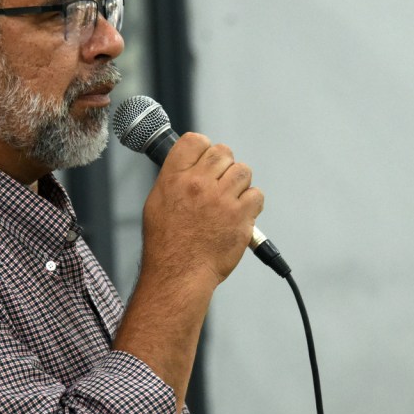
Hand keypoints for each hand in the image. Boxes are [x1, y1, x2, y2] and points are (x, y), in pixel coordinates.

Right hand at [140, 132, 263, 289]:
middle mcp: (198, 184)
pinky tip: (239, 213)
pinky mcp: (241, 216)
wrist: (179, 273)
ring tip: (230, 200)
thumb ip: (174, 178)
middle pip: (222, 152)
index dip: (203, 148)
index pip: (194, 140)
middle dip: (223, 166)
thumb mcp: (157, 202)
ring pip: (243, 171)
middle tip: (219, 184)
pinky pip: (256, 195)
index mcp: (174, 178)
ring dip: (239, 183)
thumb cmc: (166, 243)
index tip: (206, 159)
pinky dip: (251, 203)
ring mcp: (221, 199)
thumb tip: (191, 165)